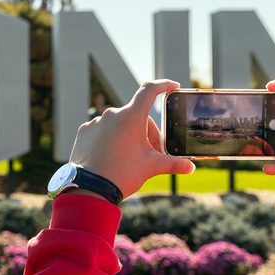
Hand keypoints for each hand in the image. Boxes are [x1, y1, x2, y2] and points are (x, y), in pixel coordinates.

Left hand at [69, 80, 194, 197]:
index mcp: (131, 116)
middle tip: (153, 152)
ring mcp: (96, 122)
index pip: (150, 90)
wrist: (90, 189)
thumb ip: (173, 164)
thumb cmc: (122, 174)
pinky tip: (113, 156)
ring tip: (132, 157)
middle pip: (137, 116)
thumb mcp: (151, 167)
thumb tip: (190, 168)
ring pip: (119, 124)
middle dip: (148, 132)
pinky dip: (111, 139)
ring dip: (129, 135)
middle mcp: (112, 114)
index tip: (173, 87)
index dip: (164, 85)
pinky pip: (103, 131)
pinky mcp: (84, 132)